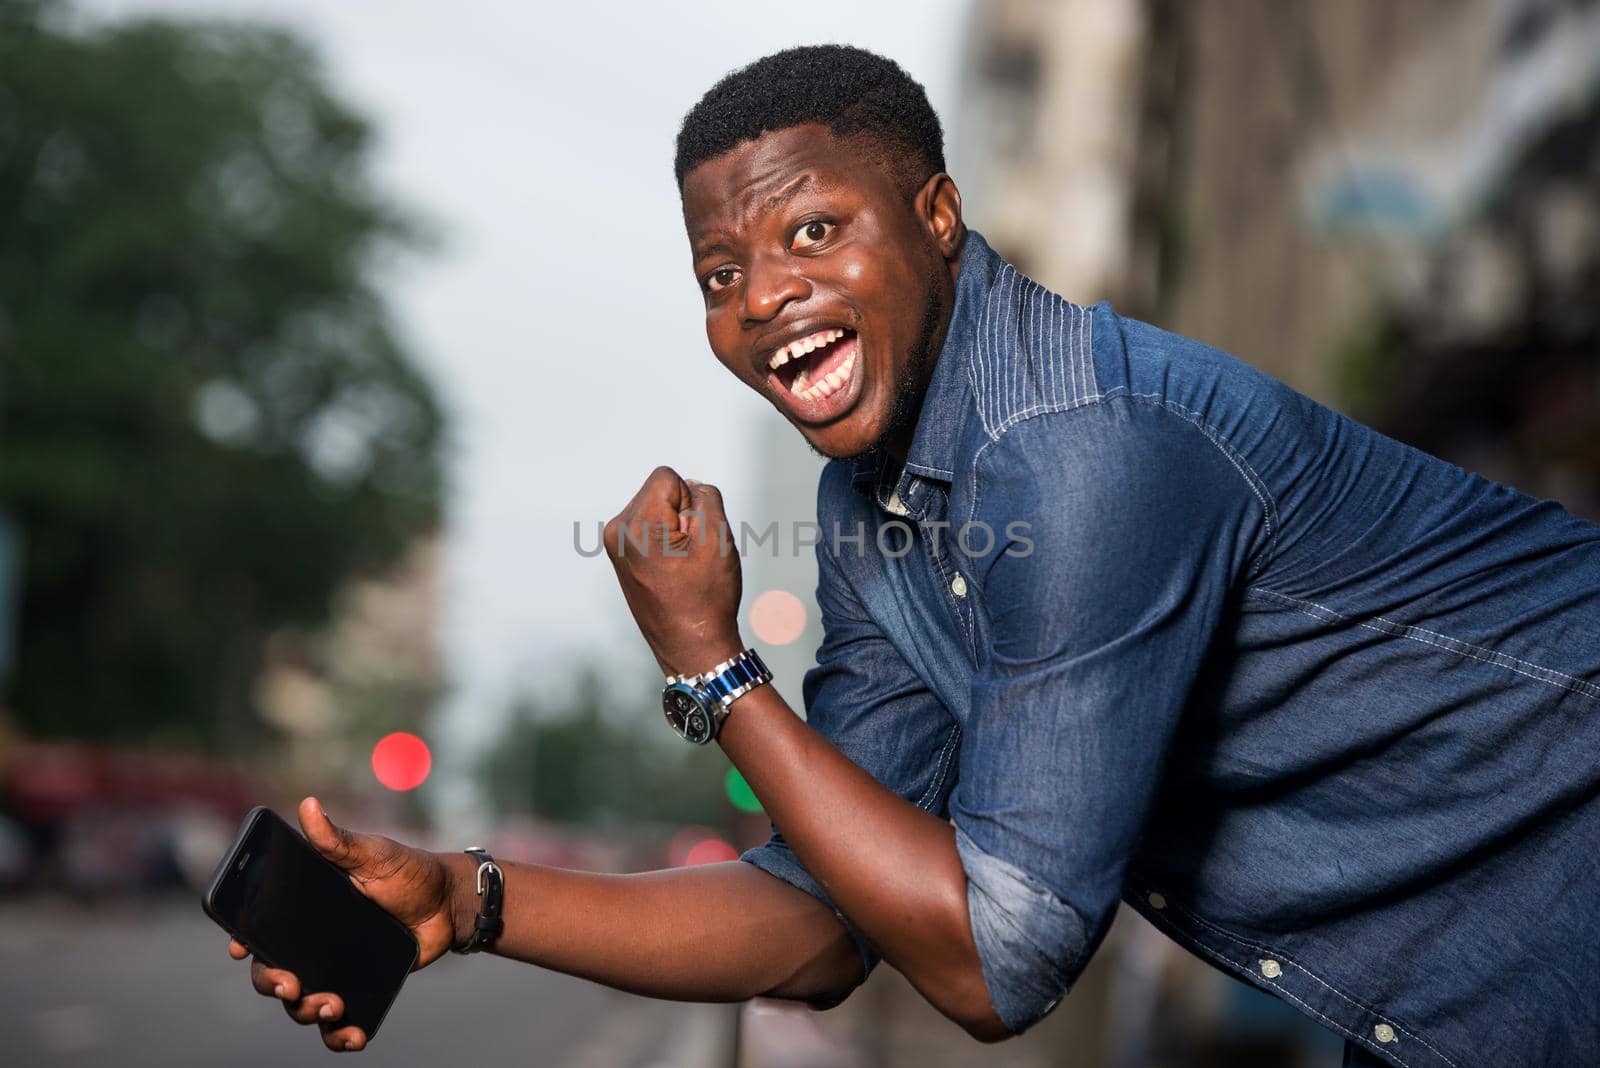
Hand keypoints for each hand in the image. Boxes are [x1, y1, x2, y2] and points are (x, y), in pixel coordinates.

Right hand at [225, 797, 462, 1051]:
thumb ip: (339, 840)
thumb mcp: (373, 853)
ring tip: (332, 1006)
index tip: (242, 949)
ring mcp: (332, 968)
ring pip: (301, 1003)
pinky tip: (352, 1038)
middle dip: (273, 984)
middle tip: (293, 986)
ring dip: (306, 1012)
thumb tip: (309, 804)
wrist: (448, 903)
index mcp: (304, 908)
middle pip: (273, 972)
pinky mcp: (358, 988)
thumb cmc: (407, 871)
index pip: (261, 928)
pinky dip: (339, 1036)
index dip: (244, 942)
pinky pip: (338, 1022)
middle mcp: (311, 941)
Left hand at [603, 466, 743, 676]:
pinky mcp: (622, 557)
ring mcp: (615, 546)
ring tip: (683, 566)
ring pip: (658, 510)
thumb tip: (687, 485)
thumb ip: (705, 496)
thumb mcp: (718, 537)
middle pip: (661, 492)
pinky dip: (668, 542)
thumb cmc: (706, 596)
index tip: (694, 539)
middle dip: (683, 514)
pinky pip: (652, 529)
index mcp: (634, 524)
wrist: (691, 646)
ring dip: (678, 529)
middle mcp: (616, 531)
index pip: (668, 478)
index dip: (692, 501)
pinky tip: (675, 571)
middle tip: (691, 556)